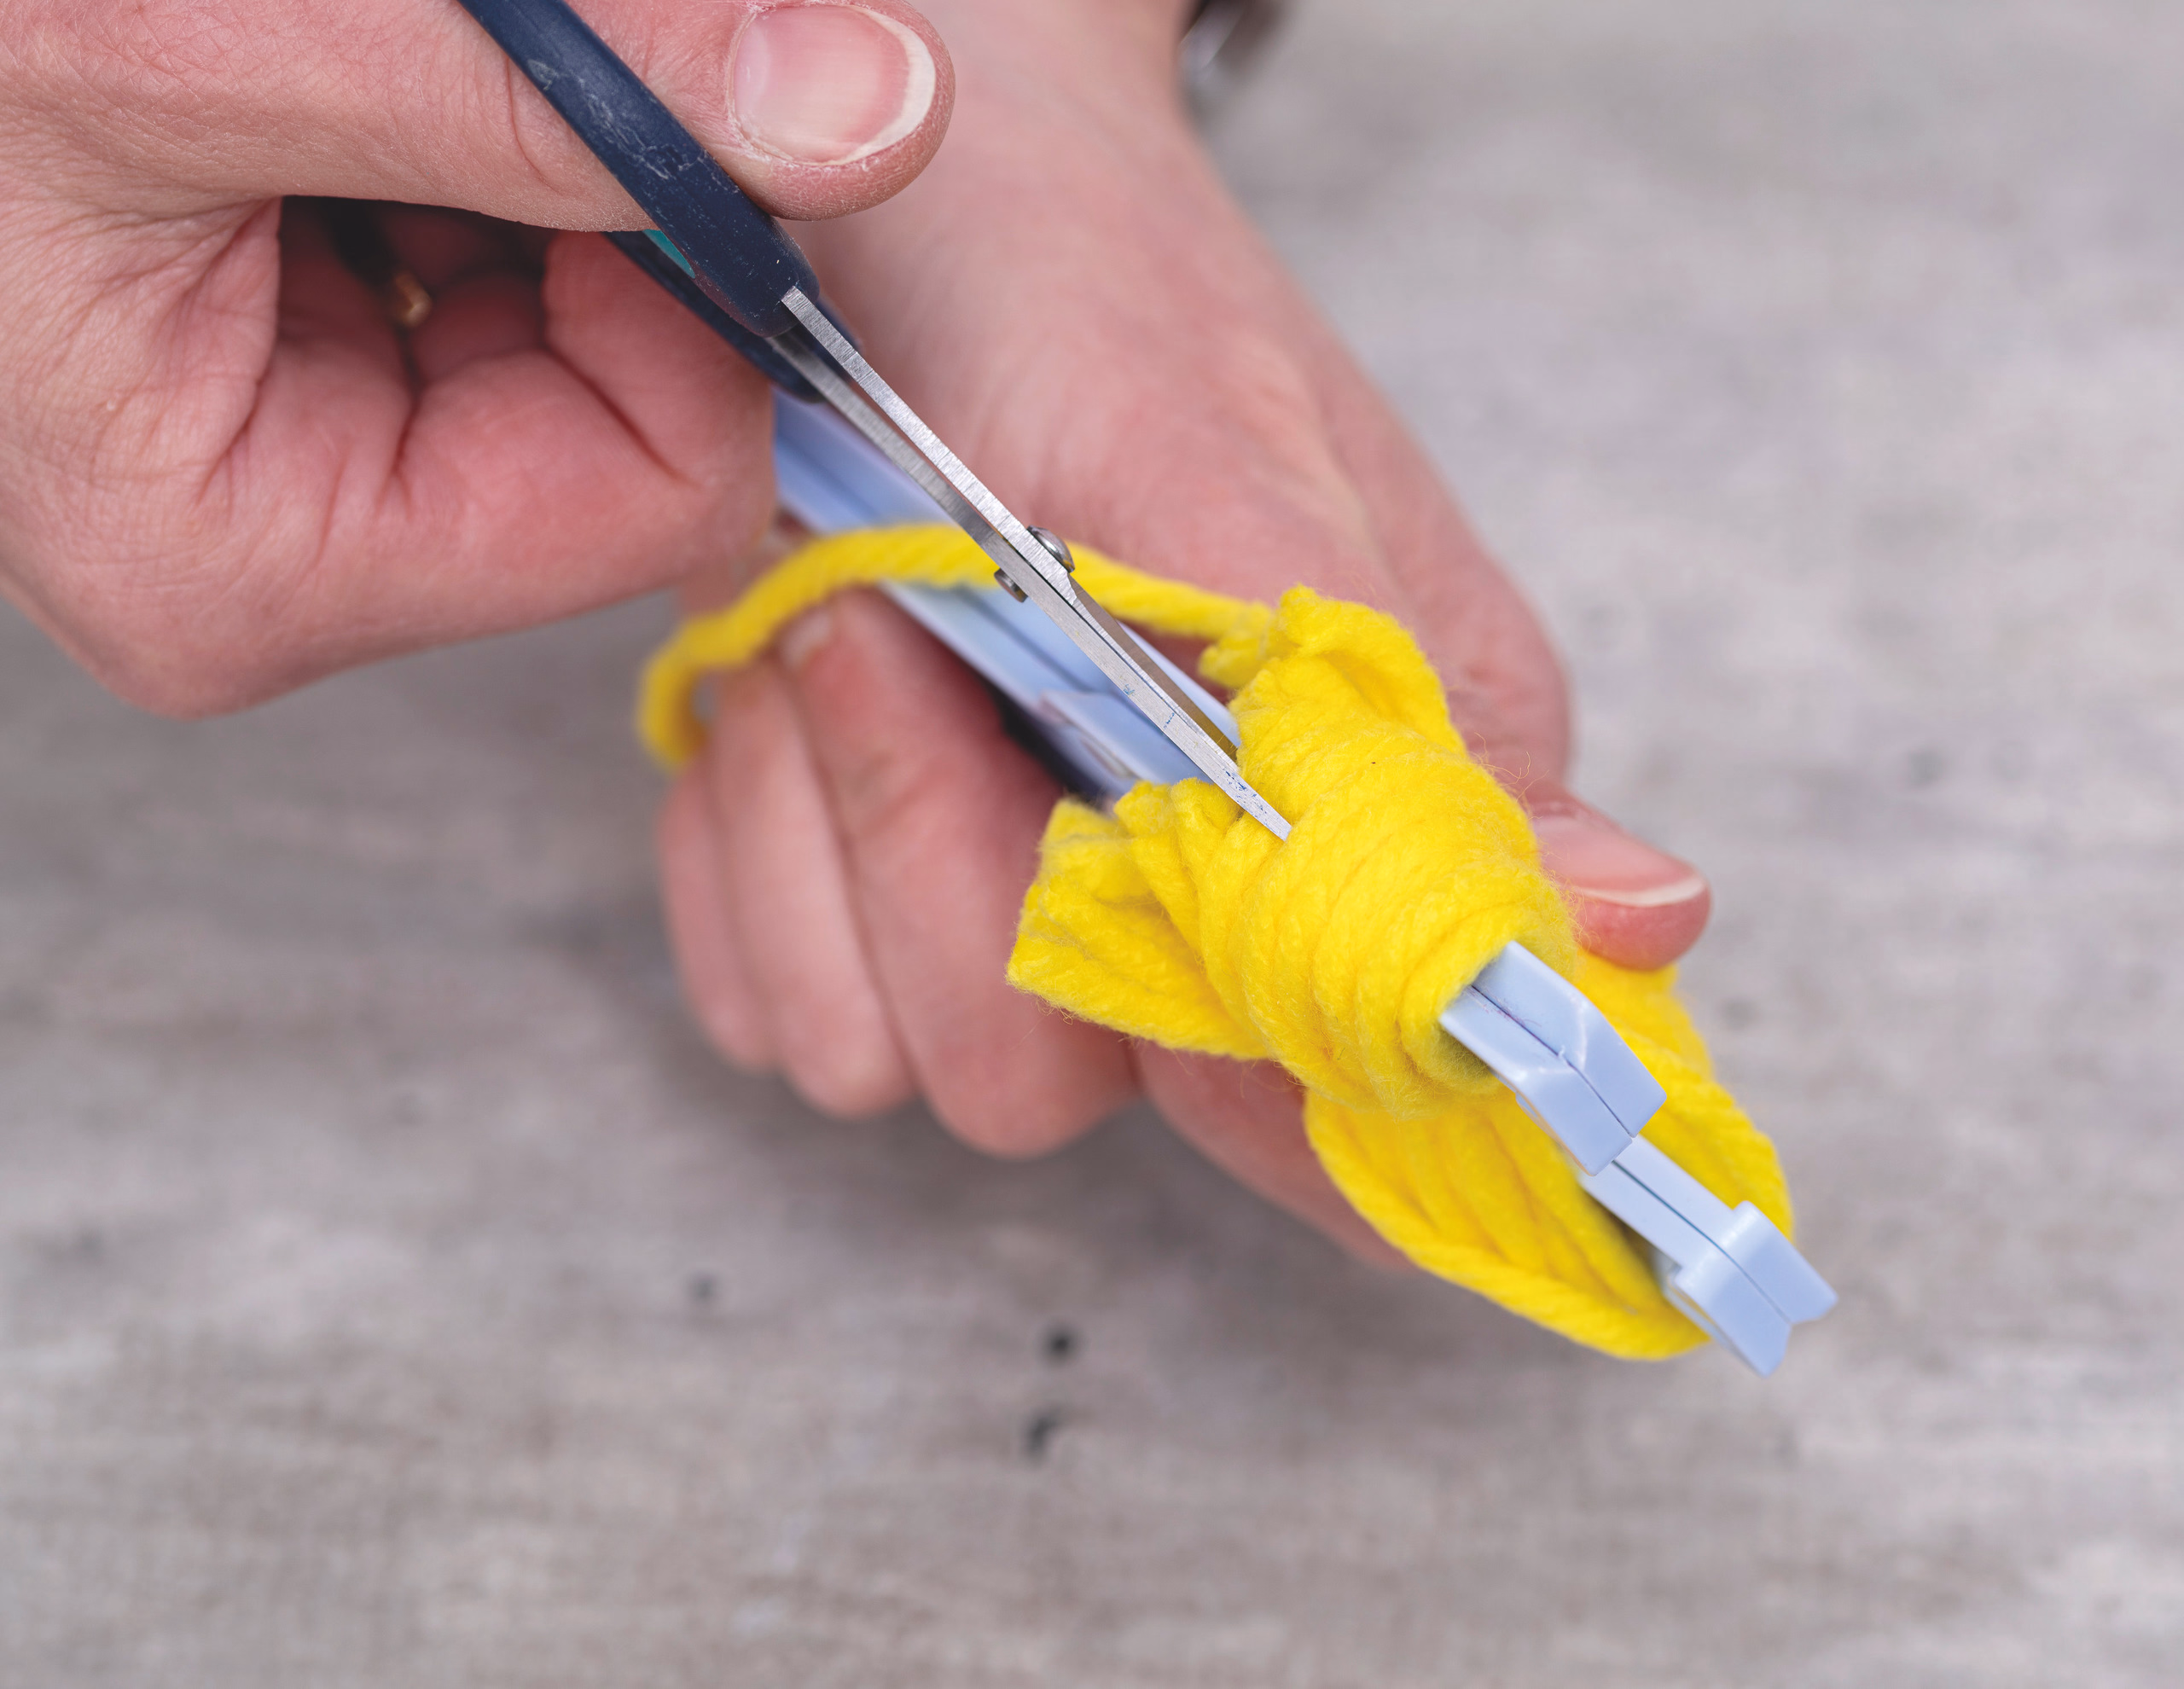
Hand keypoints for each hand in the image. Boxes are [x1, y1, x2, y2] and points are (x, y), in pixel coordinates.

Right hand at [0, 0, 950, 711]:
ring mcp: (285, 460)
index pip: (648, 501)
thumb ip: (567, 93)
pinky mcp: (290, 365)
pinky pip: (486, 270)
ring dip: (542, 166)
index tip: (667, 130)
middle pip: (619, 422)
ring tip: (390, 58)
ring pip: (563, 331)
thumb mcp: (223, 37)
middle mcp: (275, 552)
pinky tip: (366, 72)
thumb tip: (873, 111)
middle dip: (609, 221)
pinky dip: (479, 147)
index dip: (699, 305)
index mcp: (245, 564)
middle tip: (506, 60)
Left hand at [658, 0, 1712, 1261]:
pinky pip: (763, 995)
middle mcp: (1205, 882)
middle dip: (939, 855)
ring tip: (828, 606)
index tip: (1104, 852)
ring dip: (816, 825)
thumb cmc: (1062, 272)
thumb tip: (1651, 925)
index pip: (1356, 1100)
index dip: (1238, 1062)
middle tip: (907, 617)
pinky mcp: (859, 885)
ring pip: (874, 1054)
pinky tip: (770, 677)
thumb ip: (1384, 720)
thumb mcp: (1216, 466)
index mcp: (1367, 798)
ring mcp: (1020, 892)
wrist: (871, 179)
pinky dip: (737, 844)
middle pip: (1047, 1087)